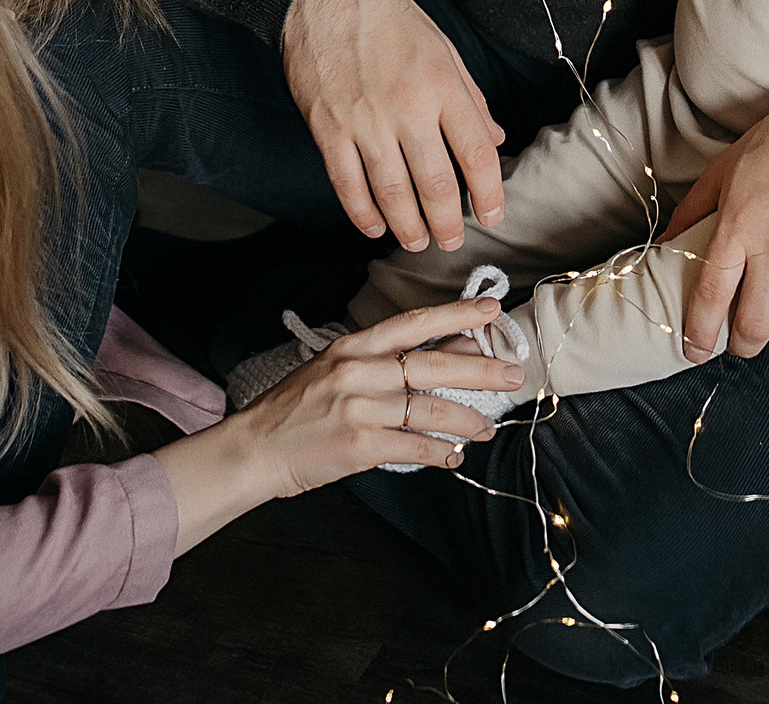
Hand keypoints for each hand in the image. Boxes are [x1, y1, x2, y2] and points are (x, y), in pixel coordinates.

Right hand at [156, 298, 523, 551]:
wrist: (254, 448)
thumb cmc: (296, 410)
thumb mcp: (335, 369)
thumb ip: (385, 361)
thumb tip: (445, 351)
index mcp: (353, 346)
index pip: (414, 324)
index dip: (457, 316)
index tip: (492, 312)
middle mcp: (358, 371)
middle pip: (434, 365)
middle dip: (482, 369)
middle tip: (514, 375)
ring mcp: (359, 408)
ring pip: (431, 410)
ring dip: (467, 421)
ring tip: (487, 428)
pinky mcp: (360, 445)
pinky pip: (415, 447)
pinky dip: (441, 453)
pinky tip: (453, 456)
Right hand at [283, 0, 504, 250]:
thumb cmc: (390, 18)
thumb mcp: (443, 49)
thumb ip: (470, 98)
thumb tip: (494, 140)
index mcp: (443, 86)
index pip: (477, 154)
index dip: (489, 193)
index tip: (492, 214)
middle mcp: (408, 107)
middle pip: (437, 183)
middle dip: (448, 222)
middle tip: (452, 241)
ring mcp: (365, 120)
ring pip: (392, 193)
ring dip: (408, 226)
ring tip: (418, 241)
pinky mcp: (328, 127)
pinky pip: (347, 184)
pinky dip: (362, 213)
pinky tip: (374, 226)